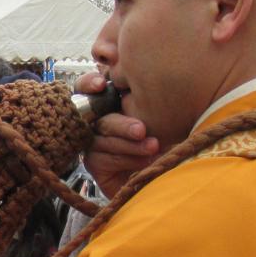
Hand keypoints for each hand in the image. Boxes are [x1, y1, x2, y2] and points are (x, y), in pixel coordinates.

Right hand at [76, 70, 159, 196]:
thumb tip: (142, 83)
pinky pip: (103, 158)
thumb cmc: (166, 137)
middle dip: (121, 124)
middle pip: (96, 116)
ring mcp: (92, 142)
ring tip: (153, 146)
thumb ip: (145, 99)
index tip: (101, 84)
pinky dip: (127, 159)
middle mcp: (96, 120)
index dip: (89, 83)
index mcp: (109, 101)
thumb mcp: (158, 115)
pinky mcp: (93, 164)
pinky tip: (147, 161)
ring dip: (129, 144)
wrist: (169, 173)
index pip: (86, 86)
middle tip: (141, 130)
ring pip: (102, 139)